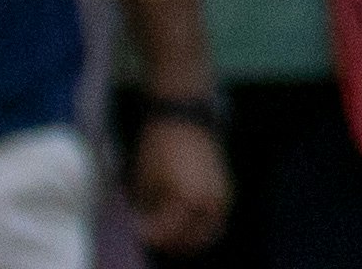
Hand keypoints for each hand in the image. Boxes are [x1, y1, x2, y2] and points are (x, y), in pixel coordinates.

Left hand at [127, 103, 229, 248]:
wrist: (182, 118)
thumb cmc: (158, 150)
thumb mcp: (144, 184)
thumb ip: (148, 214)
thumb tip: (146, 230)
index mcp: (189, 201)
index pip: (167, 236)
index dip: (148, 237)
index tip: (135, 233)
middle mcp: (211, 202)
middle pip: (193, 242)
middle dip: (171, 243)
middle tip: (153, 237)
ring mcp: (222, 196)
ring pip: (209, 232)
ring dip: (189, 238)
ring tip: (168, 233)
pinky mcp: (226, 189)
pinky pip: (216, 218)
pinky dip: (201, 225)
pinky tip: (183, 220)